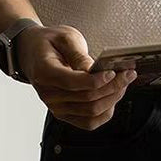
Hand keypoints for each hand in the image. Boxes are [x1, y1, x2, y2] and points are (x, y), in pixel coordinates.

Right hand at [15, 23, 136, 129]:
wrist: (32, 52)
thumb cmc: (48, 43)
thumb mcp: (65, 37)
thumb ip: (79, 55)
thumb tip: (95, 70)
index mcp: (45, 72)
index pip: (74, 83)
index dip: (97, 80)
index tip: (114, 72)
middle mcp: (48, 94)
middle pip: (88, 99)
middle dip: (113, 87)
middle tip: (128, 75)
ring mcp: (56, 107)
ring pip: (91, 113)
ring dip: (112, 100)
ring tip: (123, 84)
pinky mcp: (64, 114)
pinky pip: (89, 123)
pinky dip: (105, 113)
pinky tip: (113, 98)